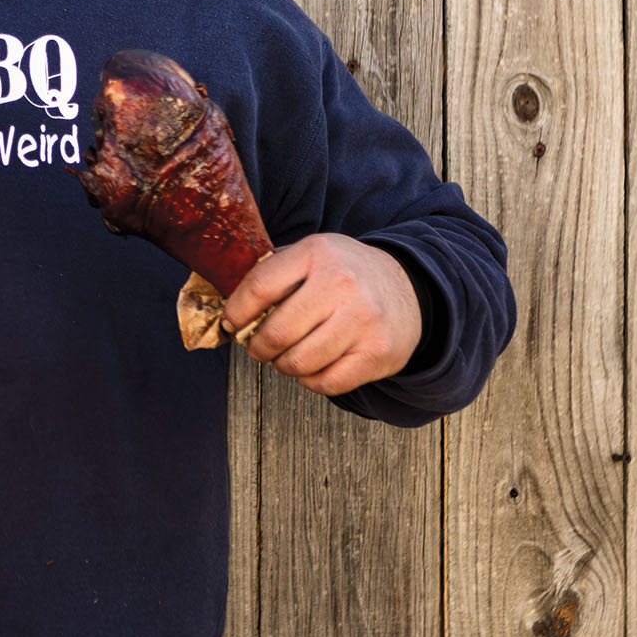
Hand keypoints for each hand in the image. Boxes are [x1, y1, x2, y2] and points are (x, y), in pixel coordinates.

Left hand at [221, 234, 420, 396]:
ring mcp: (363, 320)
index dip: (236, 313)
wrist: (407, 288)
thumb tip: (229, 316)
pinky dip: (310, 380)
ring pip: (299, 362)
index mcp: (317, 253)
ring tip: (286, 356)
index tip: (232, 324)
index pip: (259, 288)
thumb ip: (273, 276)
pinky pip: (326, 383)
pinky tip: (313, 365)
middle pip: (276, 332)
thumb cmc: (345, 274)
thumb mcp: (311, 256)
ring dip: (284, 365)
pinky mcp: (378, 353)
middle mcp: (342, 283)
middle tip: (258, 347)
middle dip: (257, 347)